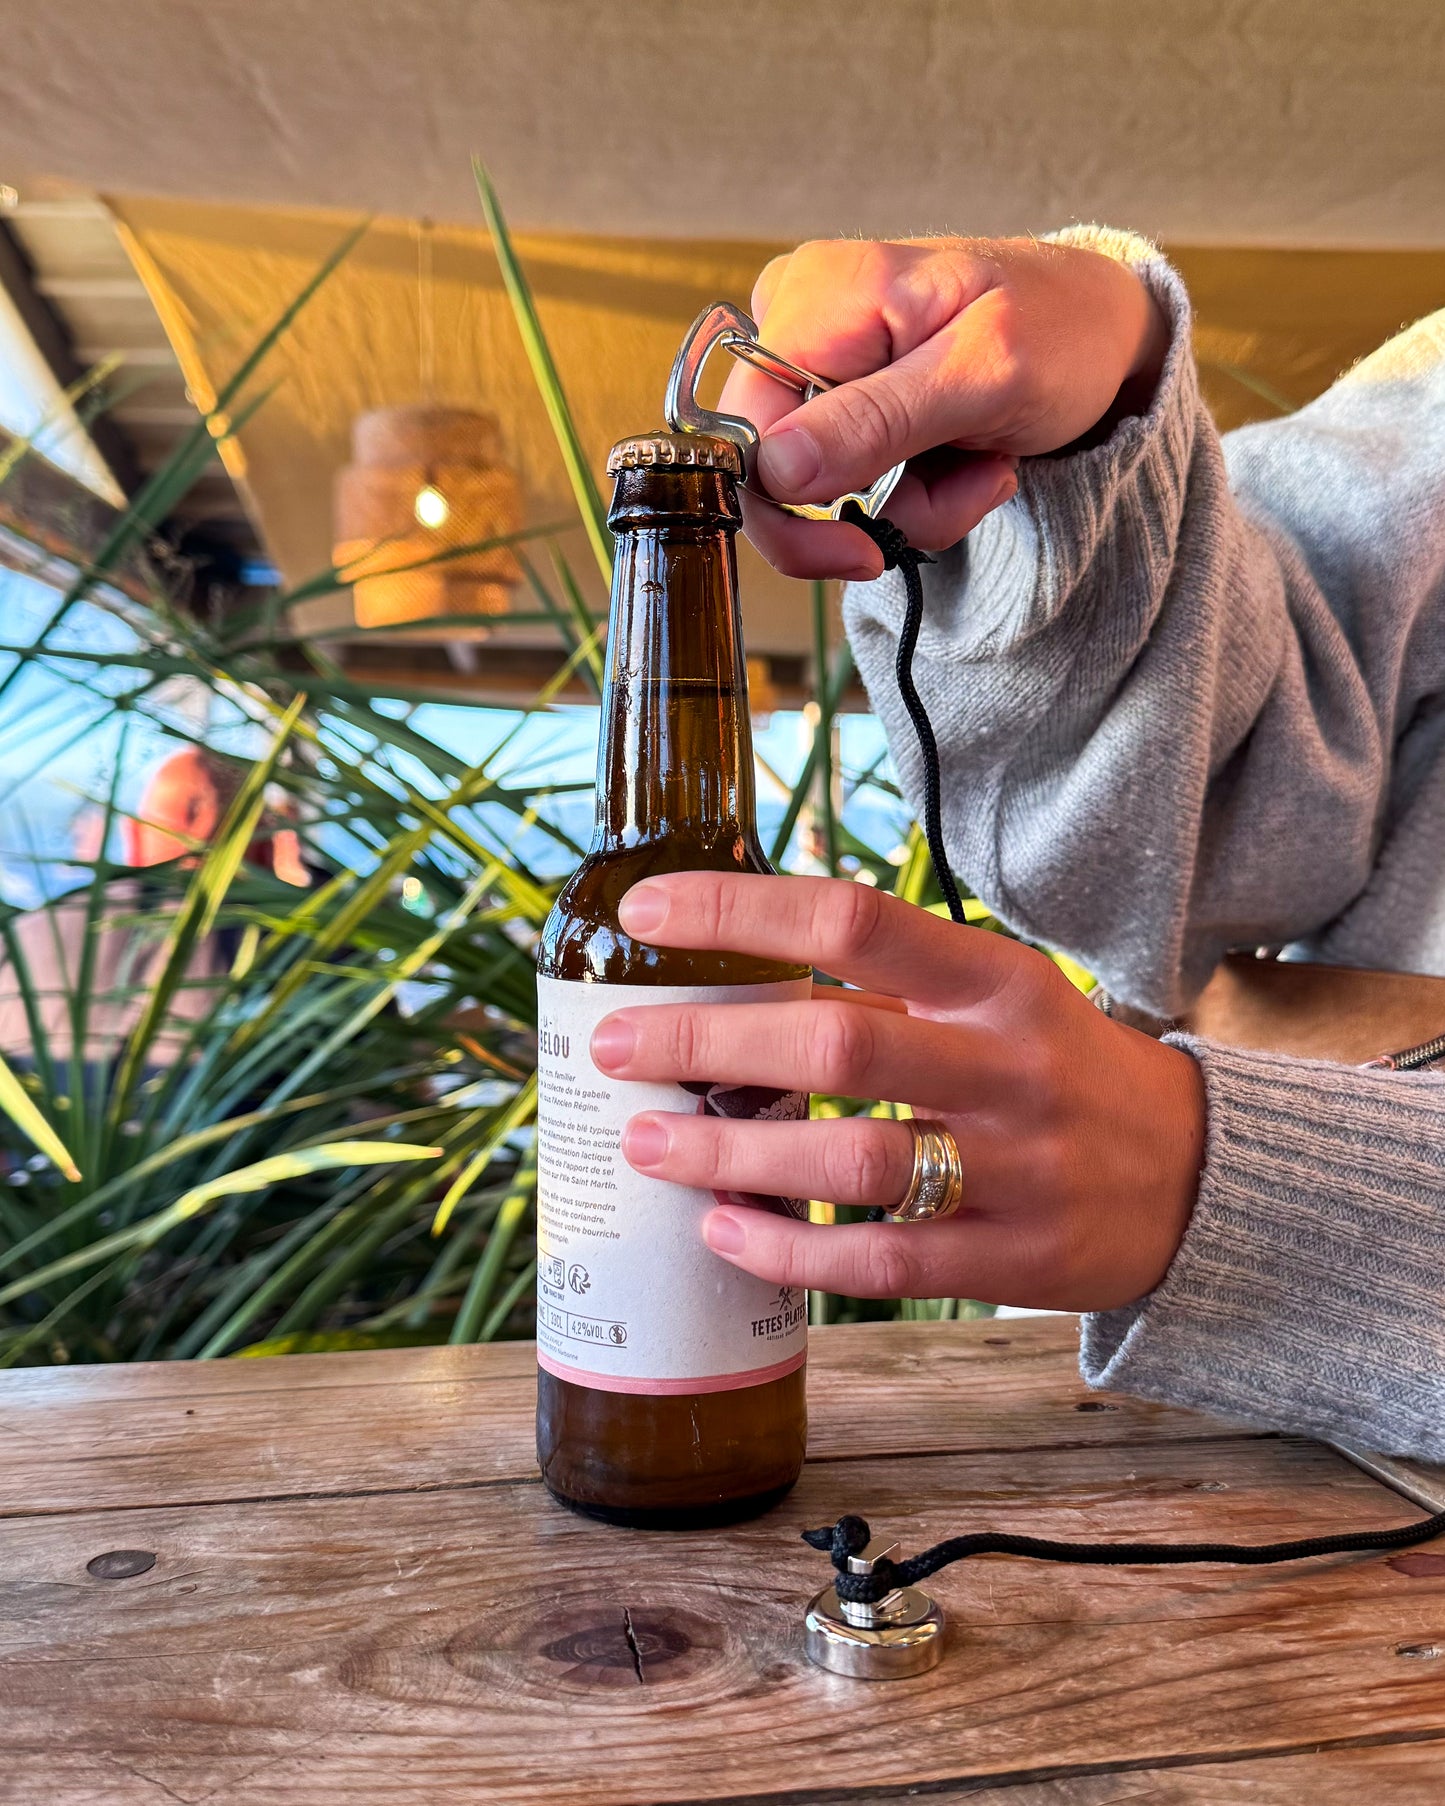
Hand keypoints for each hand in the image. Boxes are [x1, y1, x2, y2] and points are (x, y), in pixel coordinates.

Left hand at [591, 873, 1203, 1311]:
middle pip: (838, 1046)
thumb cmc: (1063, 1072)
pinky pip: (882, 1264)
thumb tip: (725, 987)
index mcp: (998, 980)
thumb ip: (888, 992)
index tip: (646, 913)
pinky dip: (791, 1250)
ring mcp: (1018, 1169)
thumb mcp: (1002, 1000)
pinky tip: (725, 1232)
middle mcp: (1008, 1066)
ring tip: (648, 1147)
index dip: (742, 911)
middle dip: (706, 1044)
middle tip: (613, 1045)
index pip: (855, 920)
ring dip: (733, 1157)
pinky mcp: (1016, 1260)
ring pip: (852, 1162)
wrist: (1203, 1178)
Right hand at [717, 236, 1168, 579]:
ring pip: (815, 492)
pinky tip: (965, 462)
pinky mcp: (839, 397)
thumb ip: (876, 421)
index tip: (865, 547)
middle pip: (774, 473)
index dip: (791, 511)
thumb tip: (774, 470)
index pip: (743, 435)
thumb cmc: (1062, 329)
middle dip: (868, 511)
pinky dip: (911, 498)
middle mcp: (796, 319)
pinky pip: (845, 483)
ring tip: (977, 469)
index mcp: (818, 295)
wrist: (1104, 329)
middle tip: (959, 494)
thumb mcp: (983, 377)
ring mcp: (815, 359)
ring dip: (904, 510)